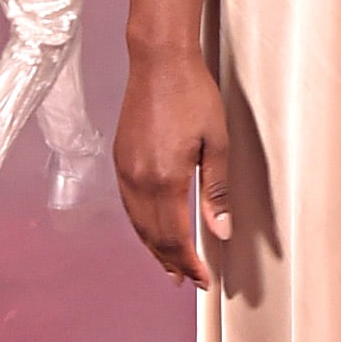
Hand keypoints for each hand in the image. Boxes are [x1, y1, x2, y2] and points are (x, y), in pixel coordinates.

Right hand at [114, 44, 231, 287]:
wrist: (159, 61)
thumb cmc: (193, 95)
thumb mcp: (217, 143)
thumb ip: (216, 192)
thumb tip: (220, 232)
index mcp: (166, 179)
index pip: (176, 238)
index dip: (190, 264)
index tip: (204, 279)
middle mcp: (140, 180)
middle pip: (154, 237)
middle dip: (172, 263)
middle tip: (189, 280)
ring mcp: (126, 170)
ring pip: (138, 225)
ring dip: (154, 249)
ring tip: (171, 266)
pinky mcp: (120, 160)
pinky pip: (128, 206)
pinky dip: (141, 227)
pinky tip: (151, 232)